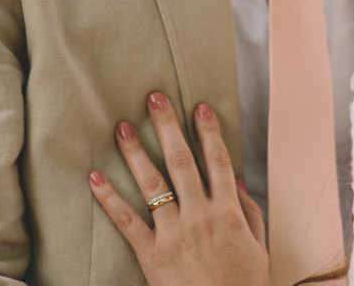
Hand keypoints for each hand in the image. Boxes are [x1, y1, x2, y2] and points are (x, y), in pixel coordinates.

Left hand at [89, 92, 268, 285]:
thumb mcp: (259, 247)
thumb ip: (250, 211)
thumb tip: (237, 179)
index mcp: (229, 211)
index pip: (218, 161)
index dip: (209, 131)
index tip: (199, 106)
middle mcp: (200, 215)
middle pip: (182, 161)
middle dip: (167, 126)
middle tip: (154, 97)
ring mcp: (174, 234)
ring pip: (152, 184)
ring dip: (135, 152)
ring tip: (121, 126)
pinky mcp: (152, 255)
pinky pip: (126, 222)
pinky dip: (109, 198)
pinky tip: (94, 177)